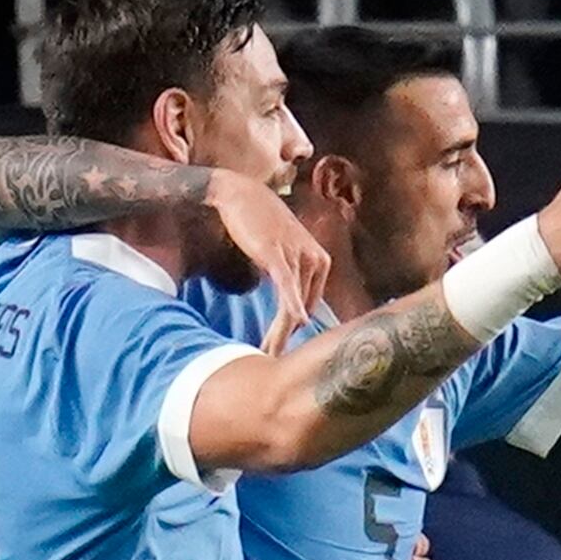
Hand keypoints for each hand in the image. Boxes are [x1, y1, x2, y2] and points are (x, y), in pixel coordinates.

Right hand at [213, 174, 330, 350]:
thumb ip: (289, 278)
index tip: (281, 353)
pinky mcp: (278, 253)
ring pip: (293, 304)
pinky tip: (296, 323)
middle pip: (302, 310)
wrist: (240, 194)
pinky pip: (286, 285)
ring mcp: (298, 256)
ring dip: (279, 333)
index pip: (310, 306)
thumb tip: (289, 308)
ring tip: (267, 355)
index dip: (295, 332)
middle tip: (274, 365)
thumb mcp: (283, 254)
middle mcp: (315, 260)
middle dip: (286, 339)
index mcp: (320, 263)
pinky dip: (290, 304)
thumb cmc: (259, 224)